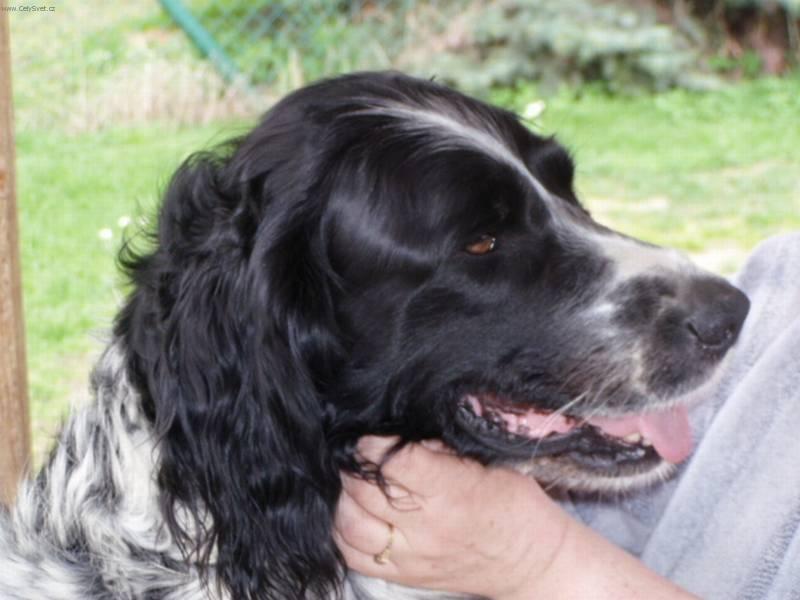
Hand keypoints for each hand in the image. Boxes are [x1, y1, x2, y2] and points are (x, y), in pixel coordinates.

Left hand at [334, 436, 697, 599]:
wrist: (531, 560)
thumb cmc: (514, 504)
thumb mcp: (487, 461)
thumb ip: (441, 446)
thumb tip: (399, 428)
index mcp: (452, 491)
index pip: (393, 463)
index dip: (373, 442)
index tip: (368, 432)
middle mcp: (427, 527)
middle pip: (364, 490)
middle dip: (354, 465)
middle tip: (357, 452)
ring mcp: (413, 555)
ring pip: (351, 525)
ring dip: (346, 498)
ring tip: (356, 482)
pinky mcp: (405, 576)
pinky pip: (356, 558)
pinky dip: (345, 533)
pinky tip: (355, 514)